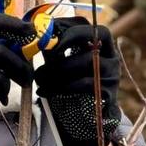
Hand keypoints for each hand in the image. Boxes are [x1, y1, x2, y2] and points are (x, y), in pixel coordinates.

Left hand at [33, 18, 121, 145]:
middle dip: (63, 44)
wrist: (84, 120)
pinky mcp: (108, 94)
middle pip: (90, 39)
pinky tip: (44, 91)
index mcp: (101, 46)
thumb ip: (53, 47)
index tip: (46, 33)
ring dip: (57, 69)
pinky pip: (84, 85)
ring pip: (86, 62)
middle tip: (42, 52)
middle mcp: (111, 58)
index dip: (67, 26)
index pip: (89, 25)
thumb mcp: (61, 62)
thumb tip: (33, 32)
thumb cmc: (69, 84)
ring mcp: (112, 76)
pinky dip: (60, 87)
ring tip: (38, 77)